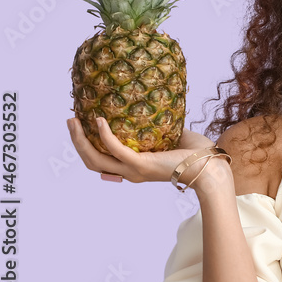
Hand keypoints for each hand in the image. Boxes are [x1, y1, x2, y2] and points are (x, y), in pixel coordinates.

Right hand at [67, 115, 217, 186]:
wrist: (211, 166)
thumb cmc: (198, 153)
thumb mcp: (174, 136)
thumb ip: (161, 126)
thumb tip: (156, 109)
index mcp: (135, 167)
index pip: (102, 161)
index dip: (87, 146)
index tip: (81, 126)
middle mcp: (130, 172)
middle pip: (91, 161)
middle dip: (77, 141)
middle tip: (70, 120)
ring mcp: (133, 170)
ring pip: (95, 159)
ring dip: (80, 139)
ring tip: (74, 120)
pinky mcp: (140, 164)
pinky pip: (115, 149)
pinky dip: (104, 135)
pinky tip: (99, 120)